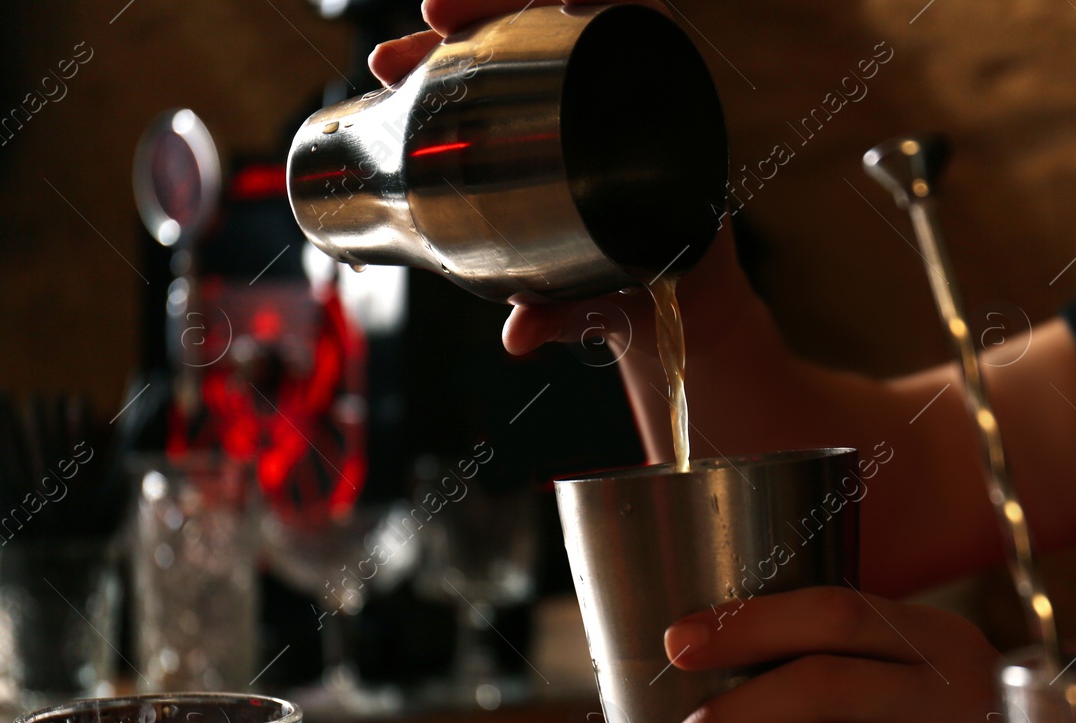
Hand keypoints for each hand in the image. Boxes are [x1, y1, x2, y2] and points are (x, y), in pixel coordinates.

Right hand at [368, 0, 700, 357]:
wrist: (681, 300)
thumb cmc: (673, 285)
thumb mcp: (633, 297)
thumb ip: (580, 312)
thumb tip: (517, 335)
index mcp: (672, 117)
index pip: (637, 16)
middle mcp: (629, 96)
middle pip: (557, 15)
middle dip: (487, 8)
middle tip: (429, 25)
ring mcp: (583, 101)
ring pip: (517, 41)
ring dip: (452, 38)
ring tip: (394, 61)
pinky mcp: (549, 120)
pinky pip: (501, 76)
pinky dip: (451, 70)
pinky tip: (405, 75)